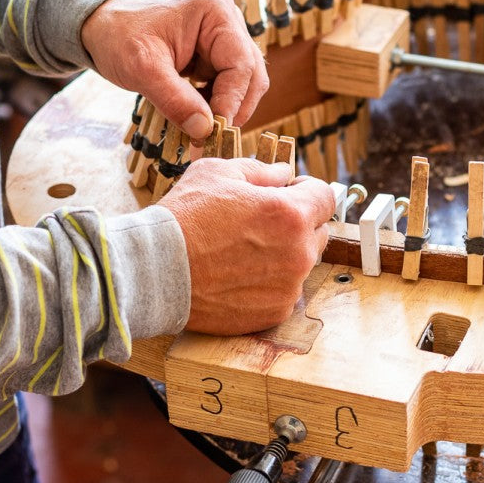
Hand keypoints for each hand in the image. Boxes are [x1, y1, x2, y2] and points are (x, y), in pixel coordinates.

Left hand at [81, 0, 267, 139]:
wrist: (101, 25)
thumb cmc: (118, 35)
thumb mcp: (142, 68)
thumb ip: (174, 99)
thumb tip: (204, 131)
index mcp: (216, 13)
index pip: (241, 64)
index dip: (231, 101)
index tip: (213, 132)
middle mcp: (228, 22)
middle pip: (251, 76)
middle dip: (233, 109)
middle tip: (210, 139)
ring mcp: (223, 39)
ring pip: (243, 85)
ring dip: (225, 110)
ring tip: (200, 132)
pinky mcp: (214, 56)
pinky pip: (226, 87)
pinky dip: (215, 106)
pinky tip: (195, 118)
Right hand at [159, 159, 334, 334]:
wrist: (157, 271)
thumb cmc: (184, 218)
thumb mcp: (218, 173)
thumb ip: (260, 170)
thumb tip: (283, 173)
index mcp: (290, 213)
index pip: (326, 197)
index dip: (308, 191)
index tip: (292, 193)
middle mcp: (298, 252)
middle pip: (318, 231)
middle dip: (298, 223)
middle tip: (262, 223)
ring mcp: (288, 286)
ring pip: (302, 263)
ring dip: (284, 254)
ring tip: (244, 251)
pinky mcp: (274, 312)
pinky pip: (285, 290)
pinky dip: (270, 283)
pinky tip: (239, 274)